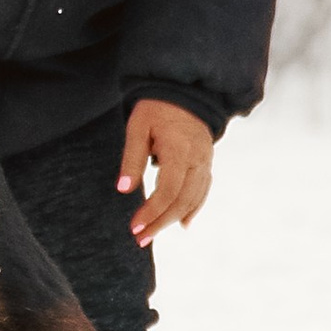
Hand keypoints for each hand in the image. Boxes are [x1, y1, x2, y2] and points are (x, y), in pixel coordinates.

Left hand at [118, 97, 214, 243]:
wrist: (183, 91)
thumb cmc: (155, 108)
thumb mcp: (137, 127)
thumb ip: (132, 158)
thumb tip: (124, 190)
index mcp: (179, 150)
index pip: (168, 190)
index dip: (152, 212)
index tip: (134, 227)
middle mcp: (197, 159)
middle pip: (182, 201)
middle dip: (160, 223)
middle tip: (140, 239)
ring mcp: (205, 162)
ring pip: (193, 199)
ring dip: (173, 220)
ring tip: (152, 234)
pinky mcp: (207, 162)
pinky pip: (203, 191)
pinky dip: (193, 209)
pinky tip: (182, 223)